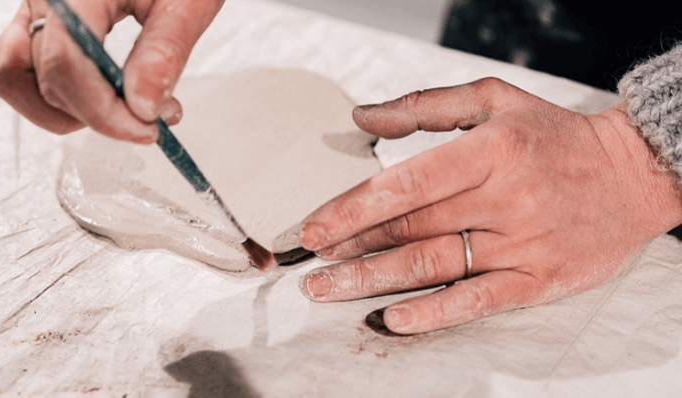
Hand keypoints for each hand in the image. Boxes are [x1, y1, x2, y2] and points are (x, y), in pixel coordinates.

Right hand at [0, 0, 222, 143]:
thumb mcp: (189, 1)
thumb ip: (165, 51)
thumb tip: (143, 108)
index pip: (64, 63)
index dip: (102, 111)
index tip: (146, 130)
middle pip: (42, 80)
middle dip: (97, 114)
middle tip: (152, 118)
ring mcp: (35, 9)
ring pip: (16, 80)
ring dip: (70, 111)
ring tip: (126, 108)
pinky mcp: (41, 22)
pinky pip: (23, 71)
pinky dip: (60, 96)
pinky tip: (106, 95)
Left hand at [299, 78, 681, 334]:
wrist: (636, 173)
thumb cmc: (554, 135)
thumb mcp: (494, 99)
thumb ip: (424, 105)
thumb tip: (363, 116)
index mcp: (490, 150)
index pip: (405, 184)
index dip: (352, 209)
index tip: (313, 228)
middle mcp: (505, 198)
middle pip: (411, 228)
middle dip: (351, 247)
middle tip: (309, 261)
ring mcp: (523, 242)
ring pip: (434, 265)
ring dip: (373, 280)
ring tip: (328, 290)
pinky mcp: (541, 279)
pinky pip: (479, 301)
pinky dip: (435, 313)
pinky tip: (394, 319)